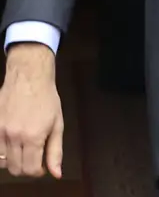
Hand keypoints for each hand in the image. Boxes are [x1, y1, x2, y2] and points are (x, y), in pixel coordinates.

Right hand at [0, 43, 63, 178]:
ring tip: (23, 148)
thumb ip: (55, 151)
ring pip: (3, 162)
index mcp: (33, 137)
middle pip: (16, 169)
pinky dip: (3, 152)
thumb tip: (56, 174)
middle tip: (34, 157)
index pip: (30, 170)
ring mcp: (0, 132)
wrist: (29, 78)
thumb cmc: (47, 99)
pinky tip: (12, 142)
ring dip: (14, 160)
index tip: (41, 166)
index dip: (37, 172)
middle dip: (26, 167)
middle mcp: (14, 137)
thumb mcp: (57, 124)